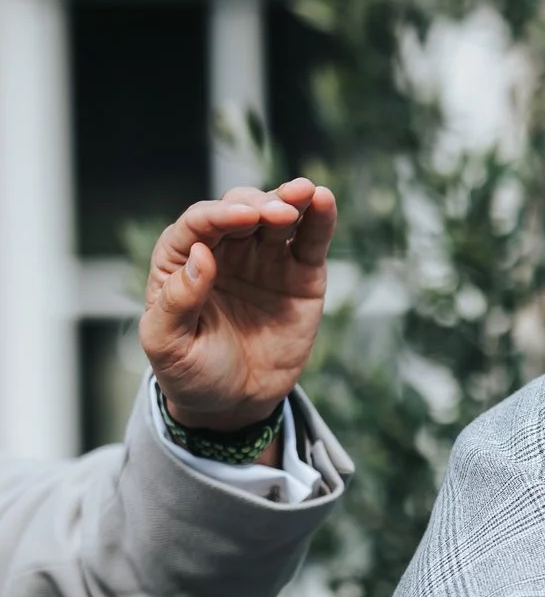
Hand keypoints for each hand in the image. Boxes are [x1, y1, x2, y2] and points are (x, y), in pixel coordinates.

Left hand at [141, 178, 336, 442]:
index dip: (219, 215)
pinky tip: (324, 200)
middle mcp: (224, 251)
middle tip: (277, 214)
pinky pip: (311, 240)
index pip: (199, 225)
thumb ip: (177, 302)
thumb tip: (200, 255)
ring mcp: (265, 259)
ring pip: (278, 215)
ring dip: (291, 199)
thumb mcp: (168, 346)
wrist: (236, 403)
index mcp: (181, 261)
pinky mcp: (301, 274)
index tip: (241, 218)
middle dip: (258, 204)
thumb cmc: (192, 373)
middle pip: (240, 209)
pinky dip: (320, 218)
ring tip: (305, 193)